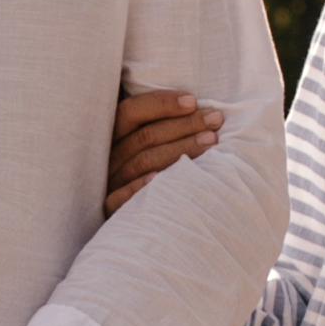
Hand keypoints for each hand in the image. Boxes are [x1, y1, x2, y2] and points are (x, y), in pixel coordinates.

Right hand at [104, 83, 220, 212]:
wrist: (136, 225)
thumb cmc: (152, 168)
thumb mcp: (148, 143)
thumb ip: (160, 125)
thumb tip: (196, 102)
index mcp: (111, 135)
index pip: (130, 111)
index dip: (161, 104)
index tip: (193, 100)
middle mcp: (108, 157)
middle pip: (144, 137)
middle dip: (183, 126)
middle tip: (215, 121)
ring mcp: (109, 183)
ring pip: (142, 163)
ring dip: (178, 150)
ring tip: (211, 142)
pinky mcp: (110, 208)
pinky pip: (121, 198)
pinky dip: (140, 186)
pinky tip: (162, 178)